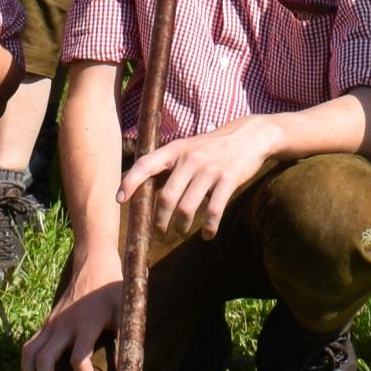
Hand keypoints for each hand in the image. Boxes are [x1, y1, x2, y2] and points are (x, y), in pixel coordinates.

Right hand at [21, 253, 127, 370]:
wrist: (93, 265)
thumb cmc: (113, 289)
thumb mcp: (126, 311)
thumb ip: (126, 340)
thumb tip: (125, 370)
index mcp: (85, 324)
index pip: (78, 359)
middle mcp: (64, 325)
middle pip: (45, 360)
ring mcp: (52, 323)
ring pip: (30, 353)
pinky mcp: (46, 323)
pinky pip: (29, 345)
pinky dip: (28, 364)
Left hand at [124, 119, 278, 249]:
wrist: (250, 136)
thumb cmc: (213, 146)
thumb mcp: (189, 147)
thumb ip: (170, 165)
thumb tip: (145, 189)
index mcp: (176, 150)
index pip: (146, 164)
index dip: (130, 182)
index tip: (119, 199)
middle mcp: (190, 159)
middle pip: (167, 197)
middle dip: (160, 220)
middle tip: (159, 232)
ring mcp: (209, 170)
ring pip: (187, 208)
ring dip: (181, 226)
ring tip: (180, 231)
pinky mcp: (228, 180)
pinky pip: (213, 210)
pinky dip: (209, 227)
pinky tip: (207, 234)